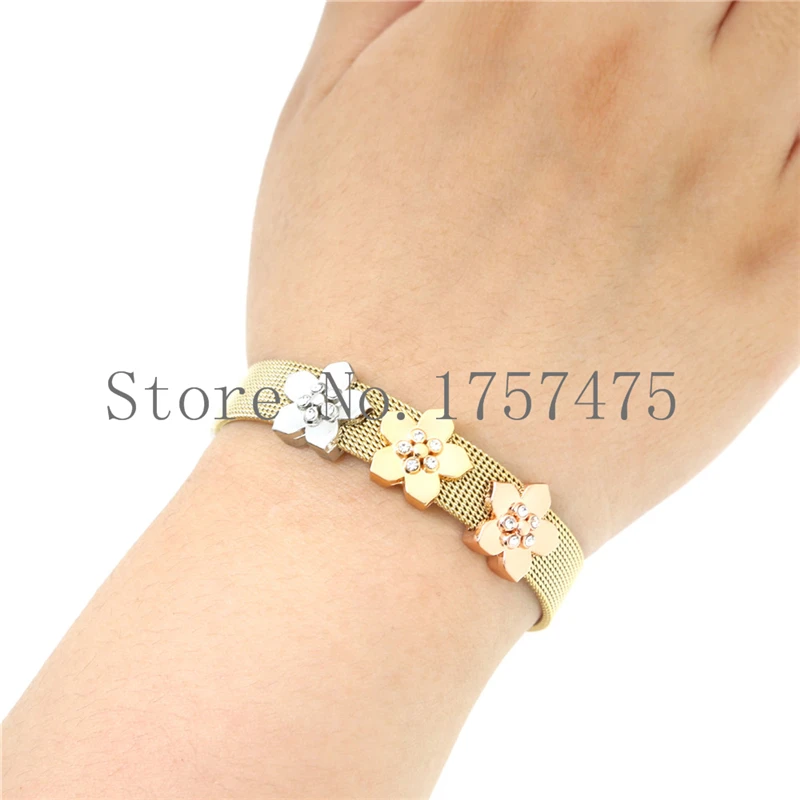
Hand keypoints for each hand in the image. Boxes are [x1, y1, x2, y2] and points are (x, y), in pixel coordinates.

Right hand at [248, 2, 797, 554]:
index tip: (616, 29)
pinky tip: (749, 160)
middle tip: (663, 62)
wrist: (397, 472)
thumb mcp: (322, 108)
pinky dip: (798, 148)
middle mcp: (632, 76)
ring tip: (697, 114)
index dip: (627, 0)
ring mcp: (723, 178)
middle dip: (710, 18)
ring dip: (763, 57)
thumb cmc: (341, 295)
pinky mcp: (777, 285)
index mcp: (516, 14)